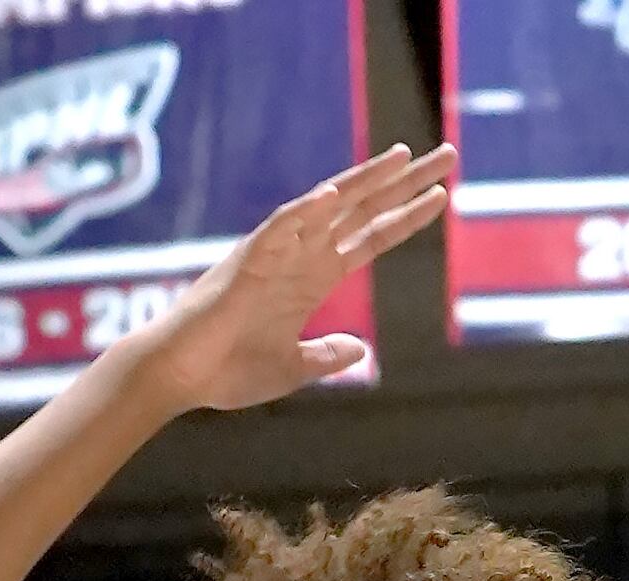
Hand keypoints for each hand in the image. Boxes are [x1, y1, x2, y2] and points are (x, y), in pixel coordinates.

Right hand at [120, 146, 454, 413]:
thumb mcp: (293, 368)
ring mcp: (275, 255)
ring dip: (365, 181)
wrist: (181, 378)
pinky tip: (334, 195)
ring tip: (403, 157)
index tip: (441, 199)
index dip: (405, 217)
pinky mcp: (246, 262)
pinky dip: (305, 211)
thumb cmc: (228, 372)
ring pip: (327, 206)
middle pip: (361, 210)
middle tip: (447, 154)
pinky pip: (279, 229)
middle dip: (404, 184)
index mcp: (312, 279)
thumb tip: (362, 348)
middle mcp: (300, 257)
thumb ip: (327, 355)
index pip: (370, 239)